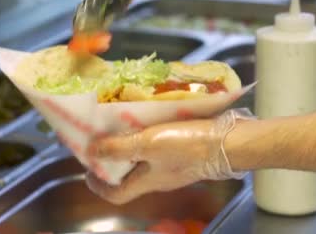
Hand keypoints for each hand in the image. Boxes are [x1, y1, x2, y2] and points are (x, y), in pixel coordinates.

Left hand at [86, 109, 250, 203]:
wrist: (228, 142)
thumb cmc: (188, 145)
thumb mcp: (148, 143)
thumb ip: (120, 147)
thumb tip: (92, 152)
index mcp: (146, 181)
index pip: (116, 194)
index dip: (98, 185)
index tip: (88, 170)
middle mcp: (159, 178)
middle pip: (128, 177)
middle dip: (112, 162)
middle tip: (102, 141)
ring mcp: (173, 167)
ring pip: (143, 162)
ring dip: (129, 148)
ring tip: (121, 127)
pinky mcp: (186, 154)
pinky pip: (159, 151)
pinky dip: (148, 139)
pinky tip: (149, 122)